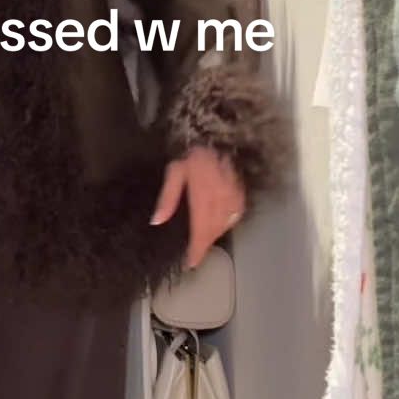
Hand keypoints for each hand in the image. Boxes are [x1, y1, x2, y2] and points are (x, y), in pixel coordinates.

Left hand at [150, 146, 245, 268]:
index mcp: (202, 196)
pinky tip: (218, 224)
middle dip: (205, 244)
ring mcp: (233, 196)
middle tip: (195, 252)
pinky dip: (226, 224)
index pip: (200, 230)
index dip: (196, 249)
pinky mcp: (241, 193)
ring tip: (204, 240)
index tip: (191, 263)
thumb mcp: (174, 173)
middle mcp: (220, 199)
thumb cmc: (191, 154)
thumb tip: (157, 221)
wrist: (217, 136)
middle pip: (213, 230)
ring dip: (214, 235)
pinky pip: (236, 215)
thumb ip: (167, 199)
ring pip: (225, 225)